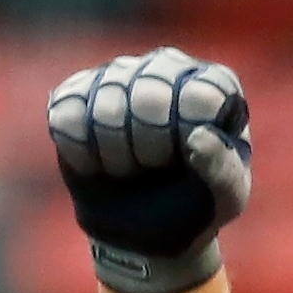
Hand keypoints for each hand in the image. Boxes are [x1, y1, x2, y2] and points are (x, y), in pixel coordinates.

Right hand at [47, 47, 251, 292]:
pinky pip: (66, 116)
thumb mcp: (226, 198)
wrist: (144, 225)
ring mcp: (119, 74)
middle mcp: (168, 66)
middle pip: (147, 96)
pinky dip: (81, 153)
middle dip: (147, 150)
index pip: (198, 97)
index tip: (185, 161)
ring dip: (113, 155)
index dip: (184, 138)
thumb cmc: (194, 203)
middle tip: (152, 168)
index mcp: (215, 85)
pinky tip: (98, 161)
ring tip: (128, 167)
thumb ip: (222, 171)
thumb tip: (198, 137)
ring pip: (103, 107)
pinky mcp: (79, 91)